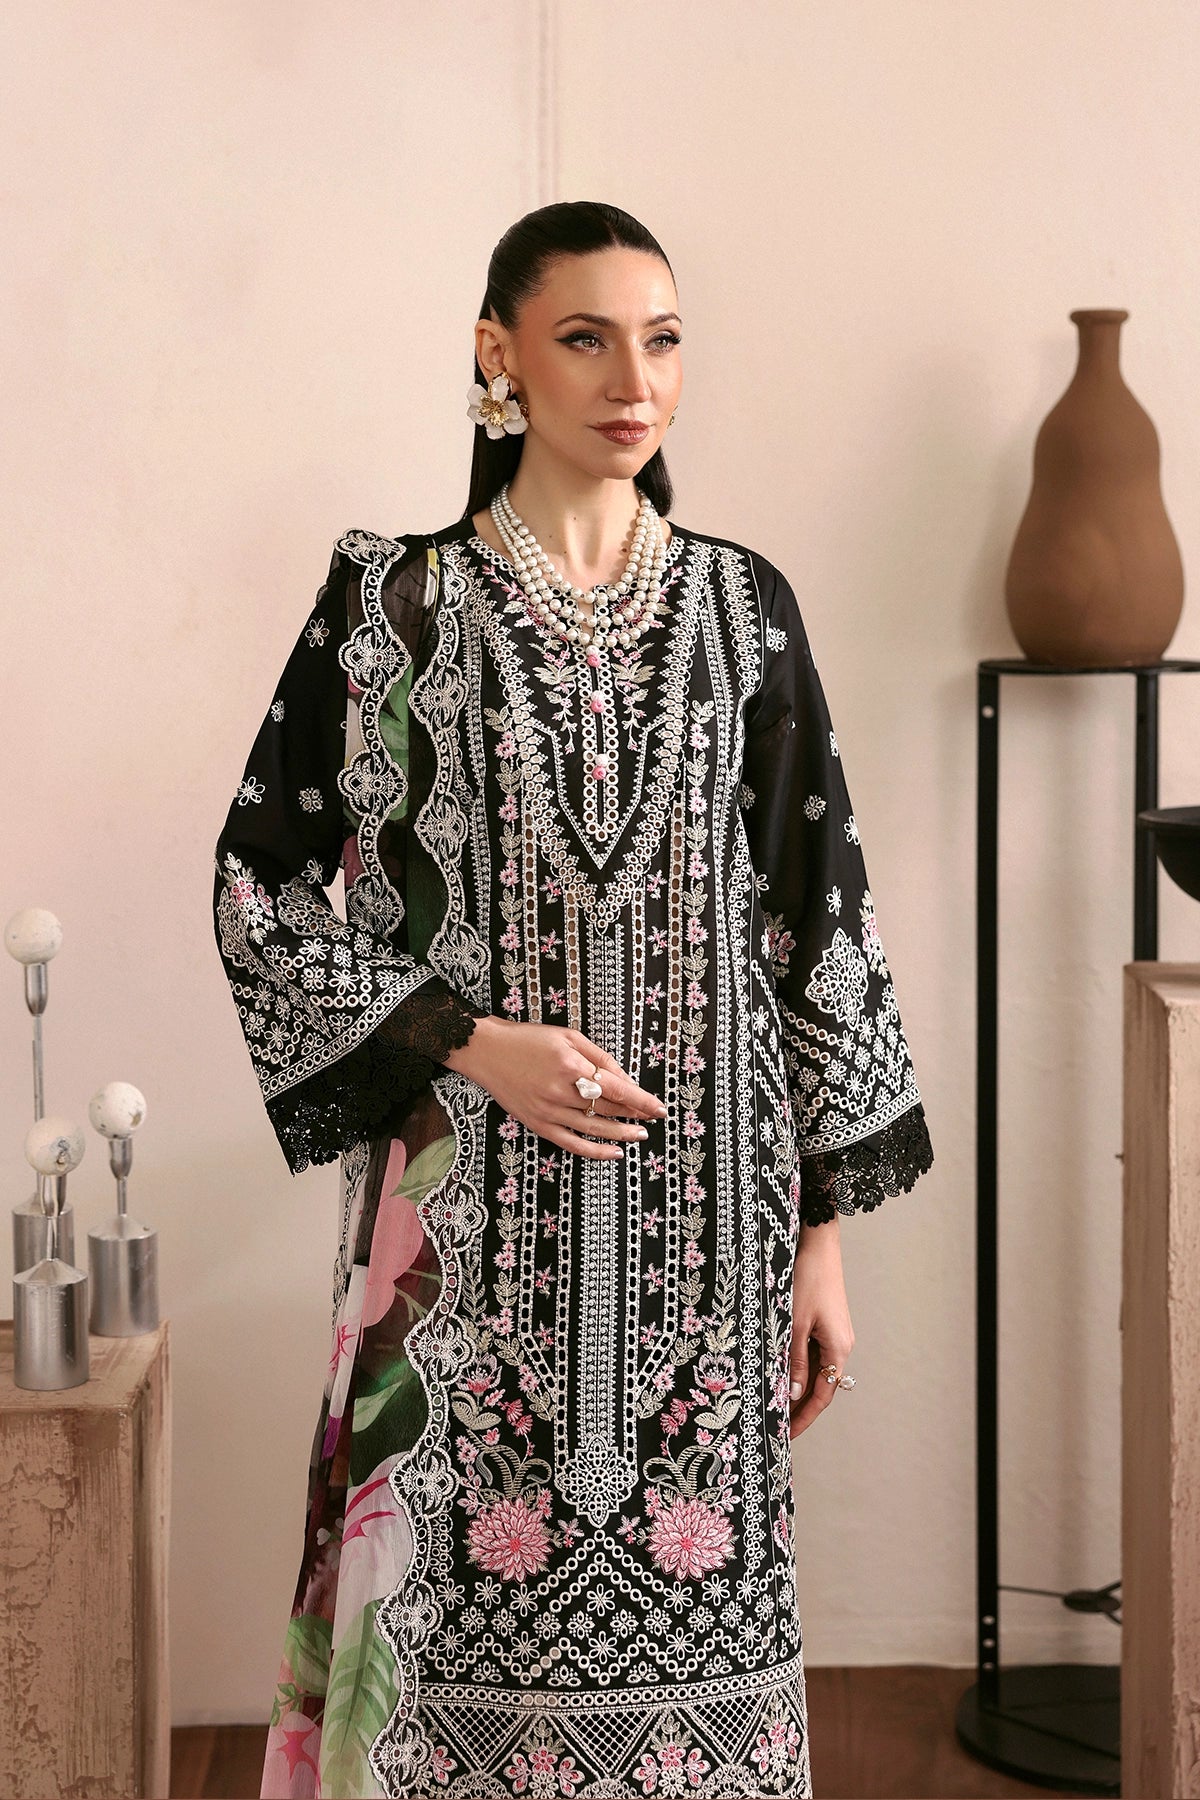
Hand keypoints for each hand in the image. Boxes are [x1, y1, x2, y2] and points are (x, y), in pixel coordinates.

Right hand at [441, 1016, 667, 1159]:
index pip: (617, 1088)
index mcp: (571, 1065)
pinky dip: (595, 1151)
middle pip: (608, 1108)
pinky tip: (614, 1153)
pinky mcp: (538, 1124)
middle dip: (635, 1114)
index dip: (642, 1100)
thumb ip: (600, 1057)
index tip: (660, 1108)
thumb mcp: (569, 1036)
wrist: (487, 1051)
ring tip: (641, 1135)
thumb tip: (626, 1079)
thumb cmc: (529, 1039)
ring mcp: (548, 1111)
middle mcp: (561, 1091)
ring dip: (622, 1134)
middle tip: (653, 1117)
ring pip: (594, 1128)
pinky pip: (572, 1144)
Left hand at [788, 1218, 854, 1438]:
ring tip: (771, 1402)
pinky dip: (796, 1365)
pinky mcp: (826, 1323)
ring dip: (796, 1386)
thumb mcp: (794, 1323)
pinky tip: (779, 1371)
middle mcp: (840, 1345)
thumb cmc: (806, 1279)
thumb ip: (794, 1359)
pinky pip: (811, 1352)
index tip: (786, 1436)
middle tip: (774, 1424)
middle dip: (798, 1407)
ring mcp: (834, 1334)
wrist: (817, 1244)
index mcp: (838, 1349)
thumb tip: (794, 1392)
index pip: (821, 1396)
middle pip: (820, 1385)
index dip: (803, 1418)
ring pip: (814, 1369)